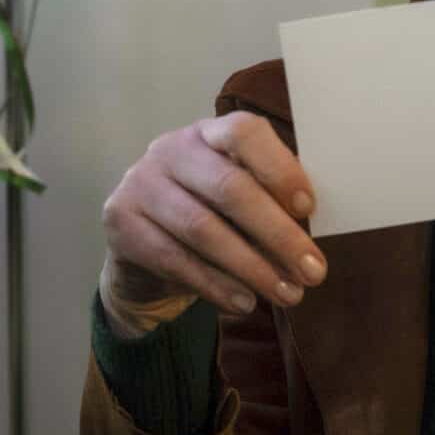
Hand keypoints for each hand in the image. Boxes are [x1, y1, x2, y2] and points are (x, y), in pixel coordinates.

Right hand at [98, 111, 325, 338]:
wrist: (143, 246)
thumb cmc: (209, 216)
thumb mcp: (238, 199)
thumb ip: (269, 202)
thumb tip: (311, 235)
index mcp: (209, 133)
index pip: (243, 132)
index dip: (279, 168)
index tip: (309, 207)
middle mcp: (171, 149)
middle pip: (229, 187)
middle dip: (277, 233)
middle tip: (313, 271)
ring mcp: (141, 184)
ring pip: (203, 229)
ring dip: (252, 268)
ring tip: (288, 295)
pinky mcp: (121, 223)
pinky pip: (175, 259)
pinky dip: (215, 285)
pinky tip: (245, 302)